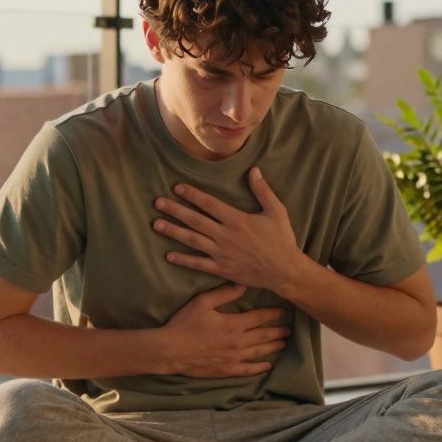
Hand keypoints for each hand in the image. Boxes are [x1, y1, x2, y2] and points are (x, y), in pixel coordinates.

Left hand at [152, 166, 305, 293]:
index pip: (209, 204)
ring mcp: (221, 253)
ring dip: (173, 232)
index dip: (192, 195)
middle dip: (175, 210)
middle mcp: (225, 235)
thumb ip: (263, 190)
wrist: (284, 271)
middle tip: (157, 203)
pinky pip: (199, 264)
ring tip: (156, 224)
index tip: (177, 187)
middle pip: (195, 220)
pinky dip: (183, 260)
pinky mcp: (221, 269)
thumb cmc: (281, 240)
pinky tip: (169, 255)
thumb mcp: (276, 211)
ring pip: (192, 240)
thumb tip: (254, 170)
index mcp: (237, 220)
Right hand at [160, 283, 290, 377]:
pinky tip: (268, 365)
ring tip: (283, 343)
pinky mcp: (227, 370)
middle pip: (264, 335)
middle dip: (278, 330)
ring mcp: (234, 358)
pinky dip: (260, 367)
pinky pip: (248, 369)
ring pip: (260, 352)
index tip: (283, 311)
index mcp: (234, 324)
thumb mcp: (202, 303)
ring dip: (273, 347)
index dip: (273, 313)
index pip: (259, 317)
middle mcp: (238, 342)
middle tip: (289, 328)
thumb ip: (223, 294)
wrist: (171, 350)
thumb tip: (242, 285)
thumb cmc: (184, 325)